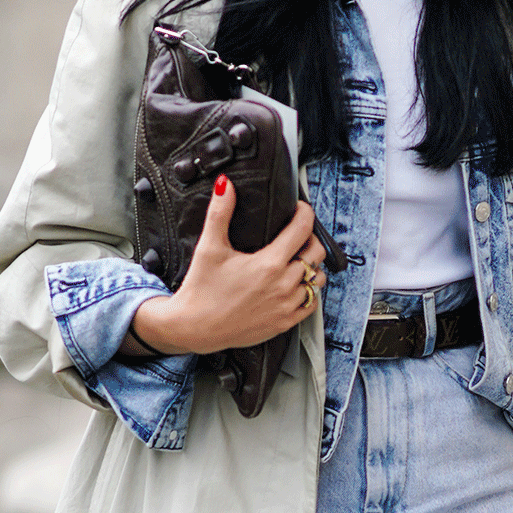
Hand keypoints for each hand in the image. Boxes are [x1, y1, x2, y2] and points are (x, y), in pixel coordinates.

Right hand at [125, 180, 326, 356]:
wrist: (195, 327)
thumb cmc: (201, 290)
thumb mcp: (209, 247)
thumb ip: (220, 213)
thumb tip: (225, 185)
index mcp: (268, 263)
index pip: (302, 228)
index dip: (304, 213)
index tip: (299, 209)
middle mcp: (283, 285)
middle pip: (316, 253)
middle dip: (310, 239)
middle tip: (298, 235)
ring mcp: (286, 306)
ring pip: (318, 280)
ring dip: (311, 268)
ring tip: (297, 261)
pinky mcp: (284, 323)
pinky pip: (312, 304)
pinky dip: (309, 293)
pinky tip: (295, 286)